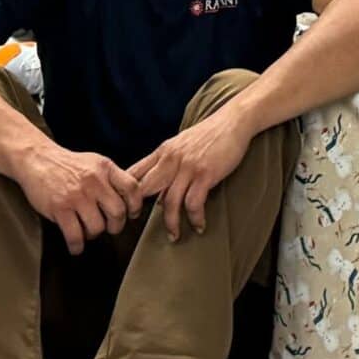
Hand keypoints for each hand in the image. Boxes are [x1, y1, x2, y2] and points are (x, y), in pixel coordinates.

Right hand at [12, 136, 138, 252]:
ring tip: (87, 232)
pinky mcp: (60, 208)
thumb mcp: (94, 163)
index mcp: (105, 168)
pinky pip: (75, 235)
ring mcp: (77, 195)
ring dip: (94, 234)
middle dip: (116, 226)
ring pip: (97, 227)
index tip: (132, 214)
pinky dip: (77, 245)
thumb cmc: (66, 164)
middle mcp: (94, 181)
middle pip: (117, 212)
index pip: (132, 188)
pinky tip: (75, 245)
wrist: (36, 158)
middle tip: (110, 228)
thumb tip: (127, 199)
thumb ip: (110, 178)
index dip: (135, 205)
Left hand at [126, 99, 255, 238]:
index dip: (126, 193)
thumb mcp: (180, 146)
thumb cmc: (208, 136)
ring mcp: (187, 167)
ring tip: (174, 236)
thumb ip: (168, 167)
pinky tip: (198, 226)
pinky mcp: (205, 174)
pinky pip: (193, 203)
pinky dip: (195, 218)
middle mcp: (171, 159)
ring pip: (170, 202)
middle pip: (145, 189)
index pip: (134, 173)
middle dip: (139, 209)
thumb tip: (159, 196)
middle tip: (142, 225)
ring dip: (171, 223)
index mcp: (162, 152)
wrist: (232, 122)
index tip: (127, 209)